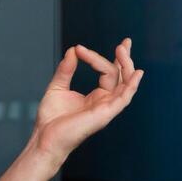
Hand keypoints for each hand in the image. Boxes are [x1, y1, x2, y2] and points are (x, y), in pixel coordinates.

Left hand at [31, 39, 143, 164]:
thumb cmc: (51, 119)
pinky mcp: (105, 114)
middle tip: (125, 42)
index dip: (95, 57)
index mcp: (96, 97)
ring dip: (127, 66)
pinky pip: (124, 98)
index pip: (106, 72)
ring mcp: (106, 108)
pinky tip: (136, 73)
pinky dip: (131, 85)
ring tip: (122, 49)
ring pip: (125, 84)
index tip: (78, 49)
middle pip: (121, 76)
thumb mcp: (57, 87)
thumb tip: (73, 50)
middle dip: (125, 58)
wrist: (45, 138)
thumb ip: (66, 69)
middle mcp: (105, 102)